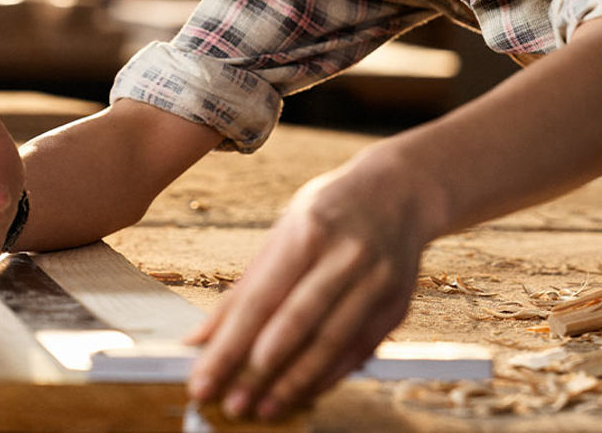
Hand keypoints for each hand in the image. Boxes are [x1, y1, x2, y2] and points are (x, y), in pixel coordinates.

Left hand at [185, 151, 436, 420]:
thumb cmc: (330, 210)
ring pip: (331, 343)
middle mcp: (347, 256)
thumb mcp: (283, 232)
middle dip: (259, 372)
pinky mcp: (396, 304)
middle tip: (232, 405)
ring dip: (294, 383)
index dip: (228, 346)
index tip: (203, 380)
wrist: (400, 192)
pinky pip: (358, 350)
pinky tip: (302, 393)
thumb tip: (200, 338)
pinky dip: (327, 376)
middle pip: (297, 324)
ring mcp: (377, 281)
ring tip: (263, 408)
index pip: (260, 300)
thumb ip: (245, 288)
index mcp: (309, 231)